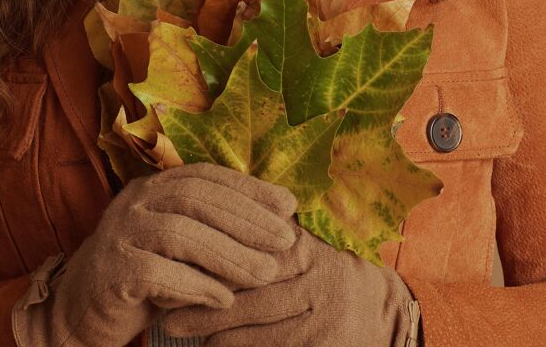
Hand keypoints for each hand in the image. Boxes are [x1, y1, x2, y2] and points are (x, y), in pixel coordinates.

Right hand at [12, 161, 298, 346]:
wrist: (81, 311)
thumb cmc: (144, 274)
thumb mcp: (181, 245)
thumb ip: (215, 228)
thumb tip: (279, 222)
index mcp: (153, 186)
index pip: (207, 176)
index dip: (249, 188)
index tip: (289, 206)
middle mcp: (134, 200)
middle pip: (196, 199)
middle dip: (246, 220)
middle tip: (285, 241)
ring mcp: (119, 233)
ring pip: (180, 233)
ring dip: (229, 254)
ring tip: (265, 273)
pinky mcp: (111, 272)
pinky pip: (157, 274)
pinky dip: (195, 286)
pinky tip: (225, 300)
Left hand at [160, 222, 418, 346]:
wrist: (380, 310)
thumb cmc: (320, 273)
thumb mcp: (297, 246)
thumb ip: (259, 234)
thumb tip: (201, 212)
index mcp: (302, 245)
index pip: (249, 249)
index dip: (209, 259)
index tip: (172, 264)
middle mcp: (314, 276)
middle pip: (250, 292)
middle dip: (204, 303)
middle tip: (165, 310)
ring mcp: (322, 313)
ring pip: (260, 328)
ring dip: (216, 332)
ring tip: (178, 330)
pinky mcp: (326, 342)